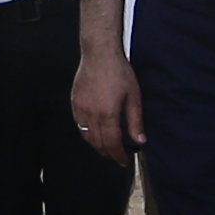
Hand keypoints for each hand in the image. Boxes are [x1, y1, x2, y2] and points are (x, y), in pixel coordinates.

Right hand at [74, 44, 142, 161]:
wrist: (99, 54)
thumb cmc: (119, 72)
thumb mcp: (133, 96)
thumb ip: (135, 121)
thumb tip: (140, 141)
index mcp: (108, 114)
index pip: (112, 144)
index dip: (118, 156)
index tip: (125, 161)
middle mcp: (91, 114)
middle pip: (97, 144)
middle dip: (108, 154)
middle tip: (117, 157)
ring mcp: (80, 109)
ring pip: (86, 137)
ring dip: (96, 146)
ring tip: (107, 148)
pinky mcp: (74, 103)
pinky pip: (79, 125)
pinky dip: (87, 134)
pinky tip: (95, 133)